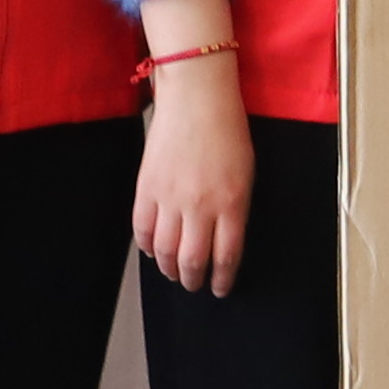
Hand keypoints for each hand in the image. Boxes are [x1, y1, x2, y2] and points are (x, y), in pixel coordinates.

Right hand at [136, 59, 255, 297]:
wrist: (196, 98)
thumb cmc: (228, 131)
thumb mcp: (246, 173)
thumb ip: (235, 209)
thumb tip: (224, 238)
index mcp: (232, 203)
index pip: (226, 256)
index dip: (222, 279)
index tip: (219, 289)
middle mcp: (200, 206)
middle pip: (192, 259)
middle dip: (193, 279)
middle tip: (194, 284)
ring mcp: (170, 198)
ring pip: (164, 251)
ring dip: (169, 268)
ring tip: (173, 273)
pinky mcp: (146, 188)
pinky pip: (142, 229)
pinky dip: (146, 246)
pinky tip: (152, 250)